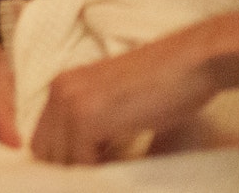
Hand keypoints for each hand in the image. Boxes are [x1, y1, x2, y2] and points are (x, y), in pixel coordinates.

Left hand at [27, 7, 238, 164]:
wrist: (192, 61)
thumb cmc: (168, 85)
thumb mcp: (121, 108)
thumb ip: (101, 135)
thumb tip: (96, 170)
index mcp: (63, 85)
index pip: (45, 141)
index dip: (68, 162)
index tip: (93, 172)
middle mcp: (59, 90)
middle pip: (47, 152)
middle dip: (72, 170)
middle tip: (103, 175)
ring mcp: (70, 102)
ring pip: (59, 161)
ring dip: (84, 174)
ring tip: (112, 175)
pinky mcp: (87, 117)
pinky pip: (79, 164)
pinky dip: (96, 176)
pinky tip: (121, 172)